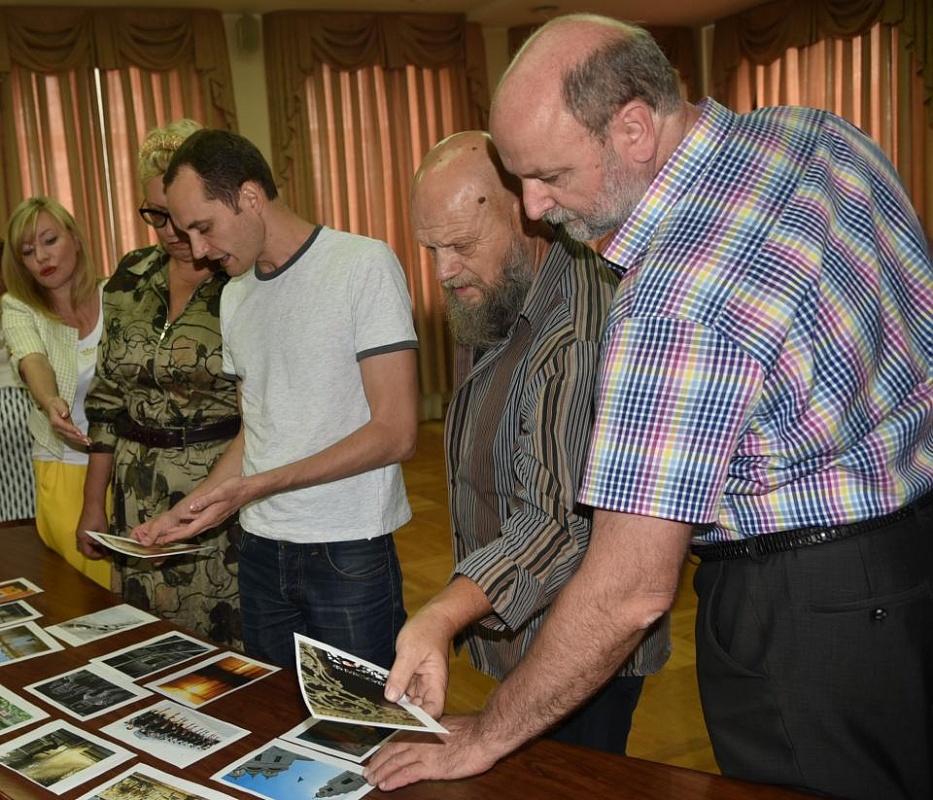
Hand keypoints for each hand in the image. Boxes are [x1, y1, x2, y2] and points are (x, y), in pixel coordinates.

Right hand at [46, 397, 89, 447]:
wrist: (53, 407)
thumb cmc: (56, 405)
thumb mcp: (59, 404)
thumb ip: (62, 409)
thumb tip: (64, 414)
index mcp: (55, 421)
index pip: (64, 426)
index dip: (71, 430)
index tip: (79, 432)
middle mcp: (58, 428)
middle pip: (68, 434)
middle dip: (78, 438)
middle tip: (87, 440)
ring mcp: (61, 431)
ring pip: (71, 438)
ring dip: (79, 441)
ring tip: (88, 442)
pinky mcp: (65, 432)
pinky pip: (72, 437)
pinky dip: (79, 440)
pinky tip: (86, 441)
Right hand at [75, 506, 107, 558]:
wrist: (93, 505)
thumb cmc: (98, 517)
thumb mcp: (103, 531)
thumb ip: (103, 541)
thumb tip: (105, 548)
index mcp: (83, 538)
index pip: (88, 552)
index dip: (96, 555)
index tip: (104, 555)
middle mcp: (79, 537)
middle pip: (84, 550)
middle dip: (93, 552)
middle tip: (103, 552)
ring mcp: (79, 533)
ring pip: (84, 545)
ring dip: (92, 547)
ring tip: (101, 547)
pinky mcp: (81, 529)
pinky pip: (84, 540)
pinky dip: (90, 542)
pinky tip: (98, 540)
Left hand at [132, 477, 248, 545]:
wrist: (249, 490)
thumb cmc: (235, 489)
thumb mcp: (220, 492)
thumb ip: (205, 500)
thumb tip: (191, 506)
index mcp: (210, 516)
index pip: (188, 530)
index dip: (174, 536)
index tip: (161, 540)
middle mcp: (211, 521)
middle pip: (189, 533)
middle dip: (173, 538)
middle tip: (157, 541)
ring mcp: (213, 520)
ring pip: (193, 530)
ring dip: (179, 534)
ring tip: (165, 535)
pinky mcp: (215, 517)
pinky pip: (198, 525)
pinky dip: (187, 527)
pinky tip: (182, 525)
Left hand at [364, 715, 504, 790]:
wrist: (484, 734)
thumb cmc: (472, 731)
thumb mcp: (448, 726)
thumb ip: (435, 732)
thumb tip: (430, 737)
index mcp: (425, 728)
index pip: (399, 737)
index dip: (386, 748)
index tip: (376, 755)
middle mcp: (421, 739)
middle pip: (393, 750)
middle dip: (378, 761)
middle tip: (367, 771)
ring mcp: (425, 753)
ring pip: (396, 762)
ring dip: (381, 772)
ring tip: (372, 779)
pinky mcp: (431, 767)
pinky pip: (407, 774)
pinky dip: (394, 780)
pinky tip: (386, 785)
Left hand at [383, 612, 451, 718]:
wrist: (432, 618)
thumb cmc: (427, 631)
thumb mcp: (410, 651)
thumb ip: (401, 674)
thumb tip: (392, 697)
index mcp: (436, 683)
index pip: (433, 710)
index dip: (420, 720)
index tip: (402, 721)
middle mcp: (429, 687)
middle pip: (419, 710)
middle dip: (403, 715)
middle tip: (382, 716)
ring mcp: (419, 684)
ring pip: (408, 702)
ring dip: (396, 705)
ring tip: (377, 708)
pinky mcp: (411, 679)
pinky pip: (402, 690)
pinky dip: (392, 693)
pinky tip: (379, 695)